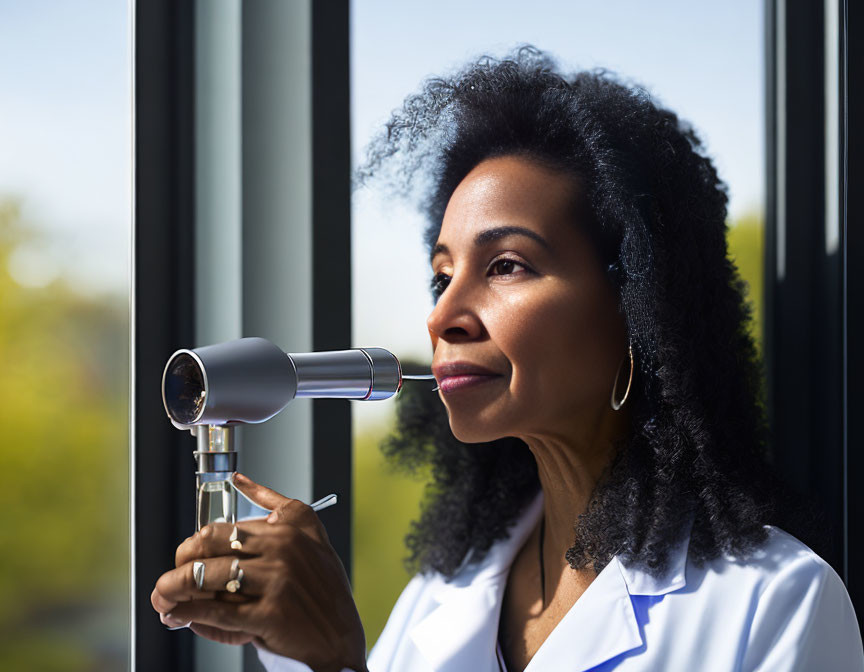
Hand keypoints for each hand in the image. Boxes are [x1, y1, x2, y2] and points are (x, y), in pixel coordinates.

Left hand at [150, 473, 367, 671]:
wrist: (339, 641)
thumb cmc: (323, 592)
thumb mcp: (312, 536)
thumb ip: (278, 506)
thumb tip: (239, 479)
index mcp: (287, 529)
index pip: (221, 528)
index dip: (193, 545)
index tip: (185, 558)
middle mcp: (282, 550)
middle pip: (208, 546)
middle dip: (180, 563)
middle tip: (168, 579)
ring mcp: (276, 582)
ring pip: (207, 577)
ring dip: (173, 589)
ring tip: (163, 600)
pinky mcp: (270, 614)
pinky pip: (217, 611)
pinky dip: (189, 614)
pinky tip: (177, 616)